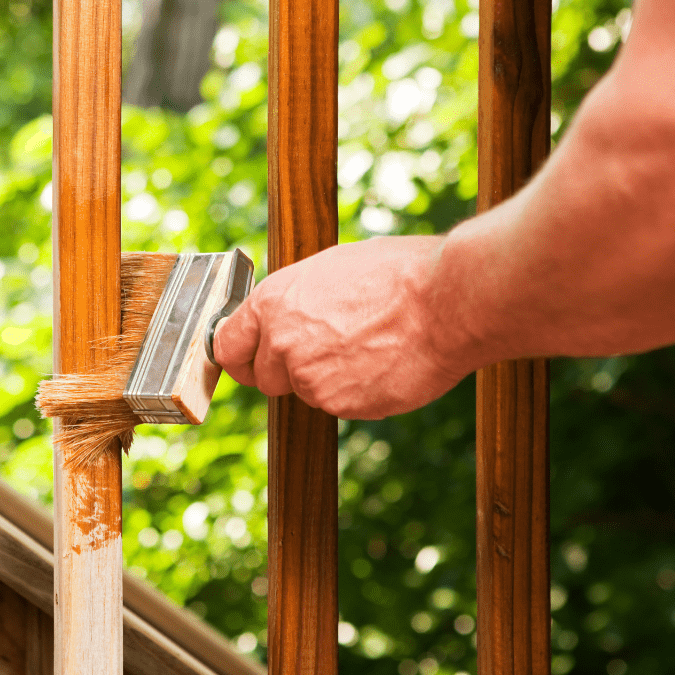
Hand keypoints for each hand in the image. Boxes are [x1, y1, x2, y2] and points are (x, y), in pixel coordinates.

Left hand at [212, 235, 469, 418]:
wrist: (447, 301)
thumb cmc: (399, 274)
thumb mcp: (331, 270)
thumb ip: (296, 300)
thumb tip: (284, 314)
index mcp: (273, 301)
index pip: (227, 345)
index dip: (241, 356)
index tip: (250, 361)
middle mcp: (281, 342)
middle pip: (264, 377)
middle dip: (287, 372)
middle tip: (327, 354)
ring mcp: (309, 378)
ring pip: (305, 392)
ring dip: (328, 381)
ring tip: (368, 349)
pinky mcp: (339, 405)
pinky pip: (338, 405)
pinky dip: (356, 394)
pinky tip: (383, 365)